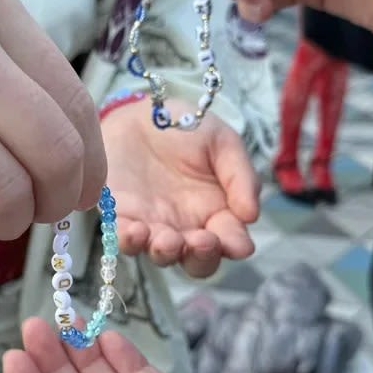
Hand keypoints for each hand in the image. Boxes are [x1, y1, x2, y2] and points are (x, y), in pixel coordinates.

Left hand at [101, 98, 258, 277]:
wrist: (141, 111)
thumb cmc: (187, 128)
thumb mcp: (222, 142)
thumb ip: (240, 176)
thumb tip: (252, 216)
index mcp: (217, 213)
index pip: (231, 240)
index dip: (236, 246)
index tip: (237, 244)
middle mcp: (186, 228)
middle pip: (198, 262)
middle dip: (201, 258)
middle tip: (201, 241)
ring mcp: (153, 226)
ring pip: (161, 255)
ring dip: (165, 253)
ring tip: (167, 239)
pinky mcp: (121, 217)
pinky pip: (123, 238)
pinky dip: (128, 240)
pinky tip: (135, 232)